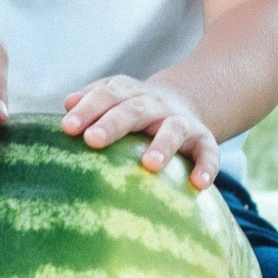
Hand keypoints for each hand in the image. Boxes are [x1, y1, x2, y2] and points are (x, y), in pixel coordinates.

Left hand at [61, 76, 221, 189]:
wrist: (183, 104)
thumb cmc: (135, 111)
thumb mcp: (116, 99)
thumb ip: (92, 99)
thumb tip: (68, 103)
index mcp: (130, 94)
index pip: (107, 95)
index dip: (88, 108)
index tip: (68, 127)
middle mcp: (156, 104)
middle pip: (134, 110)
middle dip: (113, 123)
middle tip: (93, 140)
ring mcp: (182, 122)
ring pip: (174, 130)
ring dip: (162, 145)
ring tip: (150, 164)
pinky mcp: (204, 140)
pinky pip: (208, 152)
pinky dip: (207, 166)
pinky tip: (199, 183)